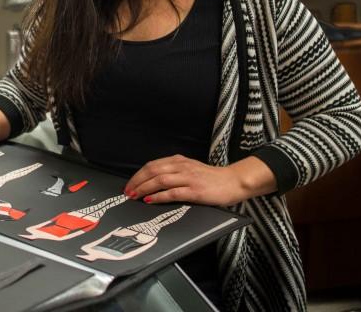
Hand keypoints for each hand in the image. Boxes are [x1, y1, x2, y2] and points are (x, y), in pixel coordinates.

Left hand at [123, 154, 267, 206]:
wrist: (233, 182)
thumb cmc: (211, 178)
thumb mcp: (190, 169)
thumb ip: (174, 172)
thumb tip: (153, 182)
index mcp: (179, 161)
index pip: (152, 165)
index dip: (138, 175)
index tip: (129, 184)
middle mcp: (182, 167)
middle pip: (152, 171)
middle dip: (137, 181)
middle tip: (127, 191)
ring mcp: (188, 178)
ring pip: (160, 180)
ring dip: (144, 188)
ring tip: (134, 196)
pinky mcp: (195, 191)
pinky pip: (172, 192)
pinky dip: (158, 196)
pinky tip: (149, 200)